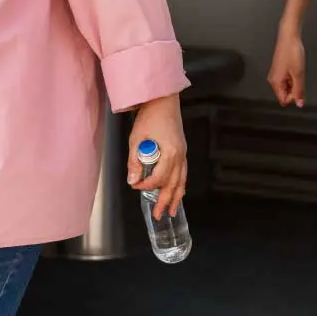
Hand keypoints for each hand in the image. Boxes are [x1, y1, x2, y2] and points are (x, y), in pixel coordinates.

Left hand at [127, 94, 186, 219]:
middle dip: (165, 201)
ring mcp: (183, 153)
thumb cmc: (149, 117)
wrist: (163, 100)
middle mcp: (180, 155)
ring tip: (172, 211)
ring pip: (182, 180)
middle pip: (173, 184)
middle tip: (159, 215)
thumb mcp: (136, 139)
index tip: (136, 186)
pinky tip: (178, 192)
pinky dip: (181, 184)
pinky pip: (184, 172)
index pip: (158, 178)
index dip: (146, 185)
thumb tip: (132, 180)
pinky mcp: (182, 150)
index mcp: (170, 153)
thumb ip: (135, 161)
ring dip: (176, 197)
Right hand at [268, 28, 304, 107]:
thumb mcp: (298, 74)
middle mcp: (273, 80)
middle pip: (285, 94)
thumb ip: (299, 91)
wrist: (289, 37)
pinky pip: (286, 79)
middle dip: (294, 90)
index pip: (284, 100)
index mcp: (276, 83)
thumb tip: (299, 104)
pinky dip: (292, 77)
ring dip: (294, 82)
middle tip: (299, 77)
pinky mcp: (278, 69)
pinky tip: (296, 68)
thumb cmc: (292, 53)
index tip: (300, 87)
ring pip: (286, 86)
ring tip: (298, 71)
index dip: (293, 98)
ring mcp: (275, 74)